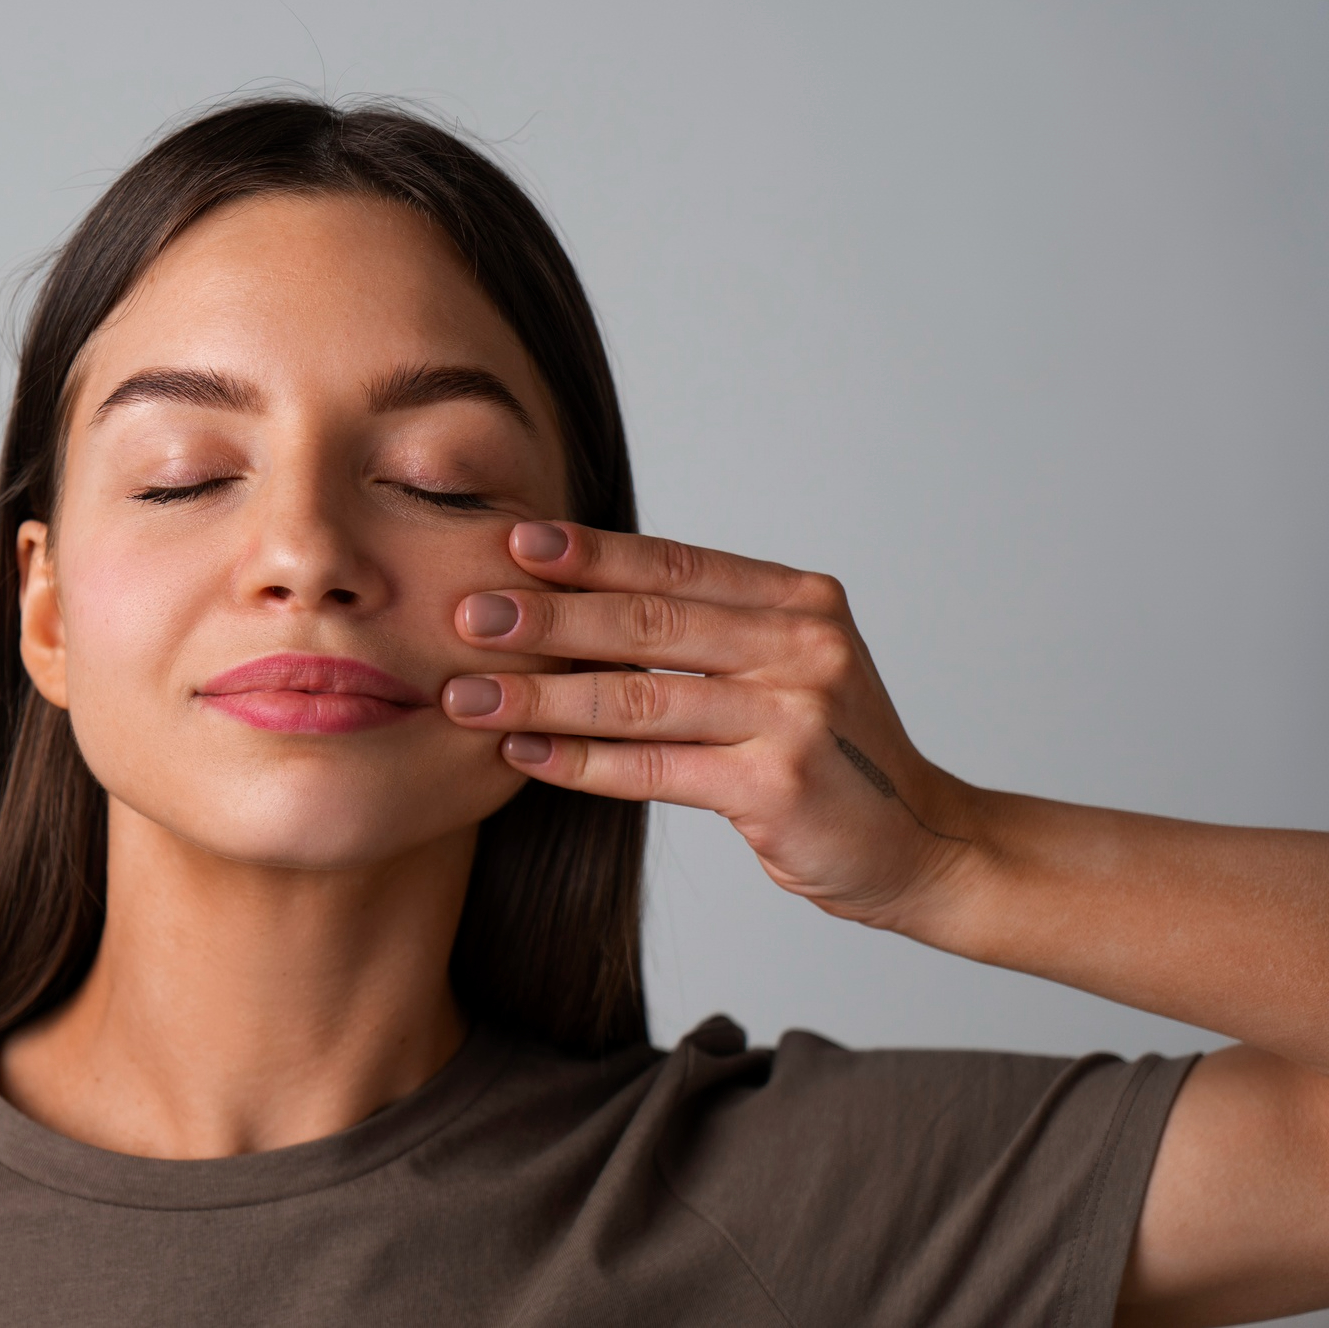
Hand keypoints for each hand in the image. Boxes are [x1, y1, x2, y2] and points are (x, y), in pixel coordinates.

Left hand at [442, 520, 976, 929]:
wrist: (918, 842)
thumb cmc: (827, 752)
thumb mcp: (783, 665)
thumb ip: (706, 631)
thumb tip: (574, 599)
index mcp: (799, 601)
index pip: (674, 566)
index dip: (591, 554)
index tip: (513, 543)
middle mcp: (804, 644)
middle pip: (648, 623)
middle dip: (548, 618)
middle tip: (467, 615)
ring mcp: (795, 713)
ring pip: (639, 696)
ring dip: (543, 696)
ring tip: (468, 694)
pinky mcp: (777, 784)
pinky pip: (654, 768)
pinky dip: (580, 763)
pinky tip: (522, 754)